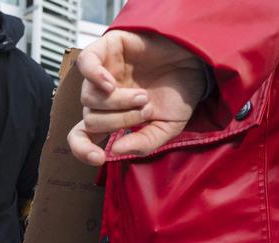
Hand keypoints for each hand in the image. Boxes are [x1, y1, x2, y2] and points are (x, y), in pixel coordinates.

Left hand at [68, 30, 206, 165]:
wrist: (198, 62)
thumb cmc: (180, 93)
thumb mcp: (168, 127)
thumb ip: (144, 143)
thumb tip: (115, 151)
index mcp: (109, 116)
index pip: (80, 137)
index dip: (83, 150)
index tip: (99, 157)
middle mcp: (101, 97)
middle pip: (91, 119)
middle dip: (120, 120)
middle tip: (146, 109)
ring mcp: (101, 73)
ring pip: (89, 97)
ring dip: (117, 102)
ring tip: (143, 95)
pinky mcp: (106, 49)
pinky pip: (85, 63)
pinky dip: (94, 75)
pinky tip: (110, 83)